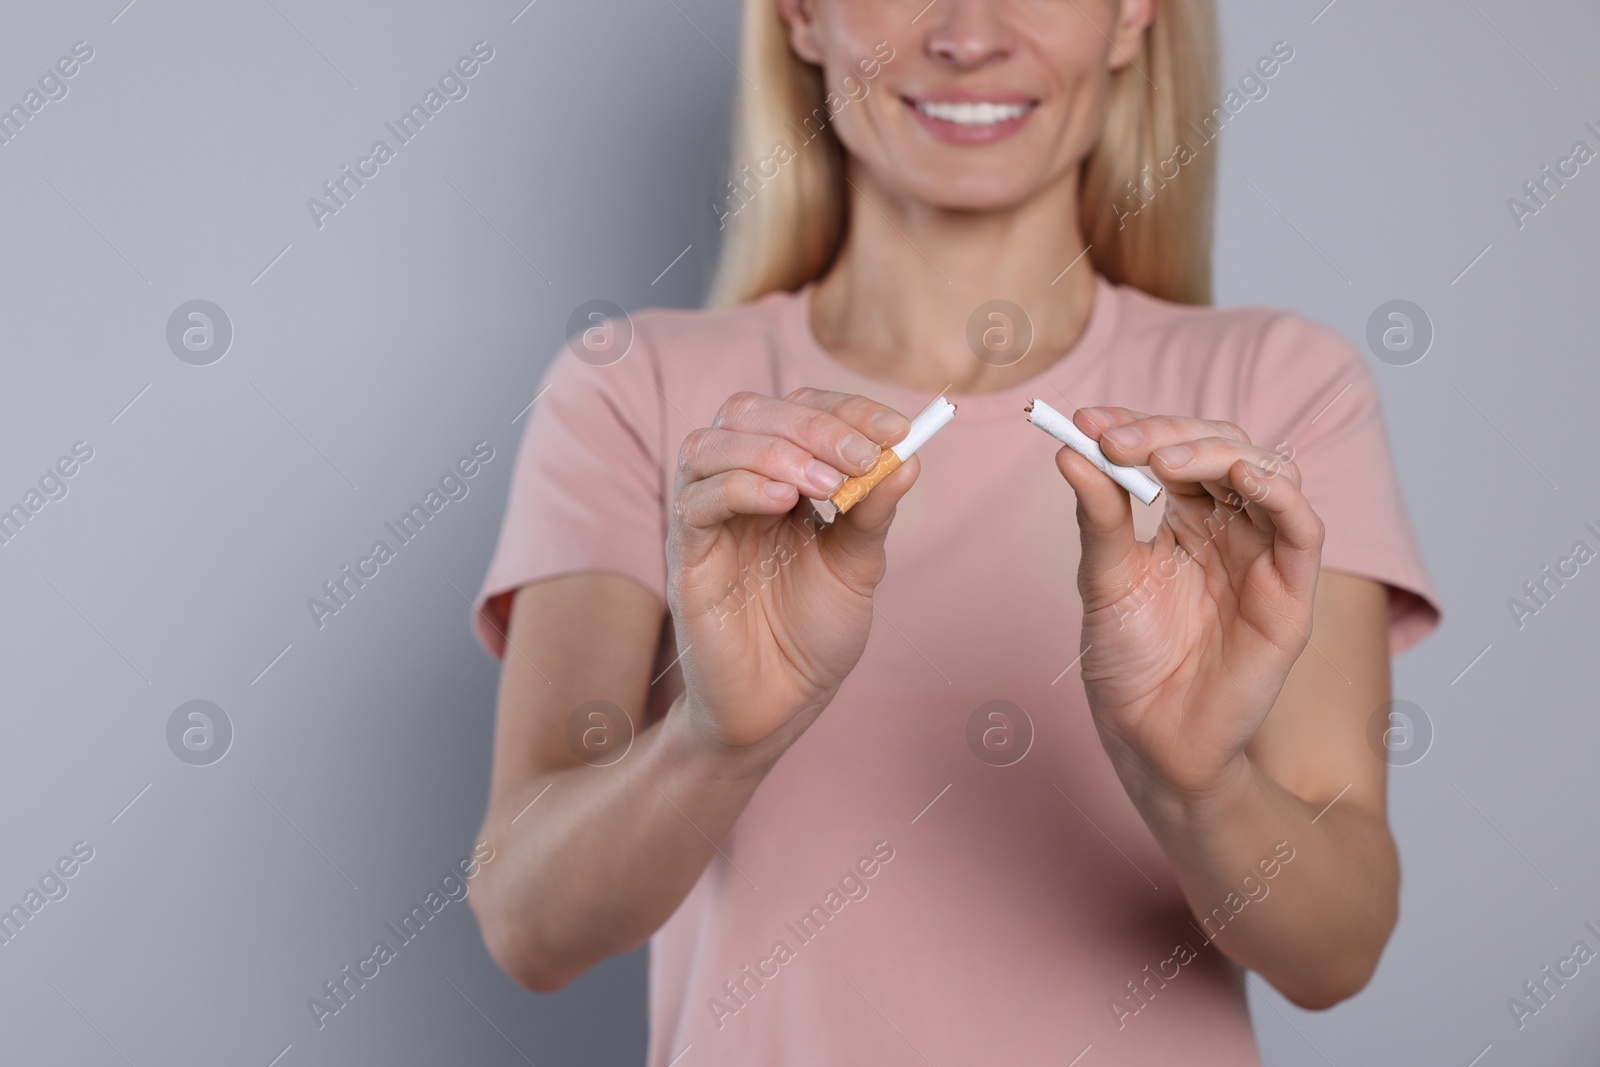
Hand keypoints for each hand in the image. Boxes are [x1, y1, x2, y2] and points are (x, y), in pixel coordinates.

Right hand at [667, 388, 915, 759]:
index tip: (897, 430)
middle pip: (751, 412)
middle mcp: (736, 486)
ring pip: (711, 444)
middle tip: (861, 457)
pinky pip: (695, 502)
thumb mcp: (857, 565)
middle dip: (813, 426)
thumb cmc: (813, 633)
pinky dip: (740, 487)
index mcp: (779, 477)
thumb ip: (873, 511)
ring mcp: (705, 518)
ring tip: (824, 483)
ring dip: (775, 450)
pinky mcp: (685, 556)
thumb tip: (907, 457)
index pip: (800, 410)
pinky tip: (783, 502)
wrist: (781, 704)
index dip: (847, 410)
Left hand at [1052, 407, 1323, 800]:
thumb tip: (1071, 452)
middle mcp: (1231, 527)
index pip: (1174, 446)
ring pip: (1267, 472)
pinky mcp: (1292, 593)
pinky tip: (1238, 479)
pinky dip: (1278, 493)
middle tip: (1116, 441)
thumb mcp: (1104, 577)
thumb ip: (1099, 516)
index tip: (1086, 419)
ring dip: (1217, 452)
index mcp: (1185, 517)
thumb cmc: (1128, 661)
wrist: (1148, 736)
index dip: (1136, 425)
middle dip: (1166, 434)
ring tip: (1164, 459)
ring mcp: (1264, 556)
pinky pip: (1303, 528)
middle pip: (1222, 447)